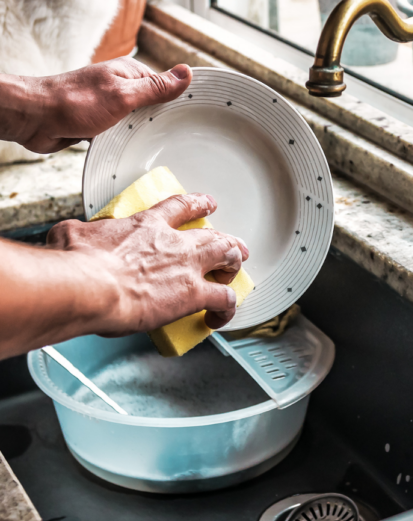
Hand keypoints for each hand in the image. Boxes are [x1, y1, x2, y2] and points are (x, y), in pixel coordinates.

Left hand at [0, 58, 191, 152]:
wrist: (35, 119)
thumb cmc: (73, 103)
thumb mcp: (123, 95)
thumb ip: (156, 87)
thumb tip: (186, 72)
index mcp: (130, 73)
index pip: (167, 84)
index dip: (183, 99)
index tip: (202, 114)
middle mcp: (121, 87)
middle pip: (154, 105)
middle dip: (164, 121)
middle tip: (183, 139)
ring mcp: (109, 106)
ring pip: (137, 122)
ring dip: (142, 134)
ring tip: (160, 149)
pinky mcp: (98, 124)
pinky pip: (121, 134)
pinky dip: (126, 143)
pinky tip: (132, 153)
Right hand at [46, 193, 248, 333]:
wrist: (89, 285)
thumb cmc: (78, 262)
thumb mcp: (74, 233)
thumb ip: (83, 232)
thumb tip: (70, 234)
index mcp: (147, 226)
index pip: (181, 207)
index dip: (197, 205)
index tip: (206, 204)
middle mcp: (174, 243)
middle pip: (214, 235)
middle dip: (227, 242)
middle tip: (235, 247)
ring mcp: (188, 268)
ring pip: (228, 259)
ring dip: (234, 267)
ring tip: (233, 275)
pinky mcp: (194, 295)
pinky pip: (225, 300)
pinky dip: (226, 309)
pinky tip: (219, 316)